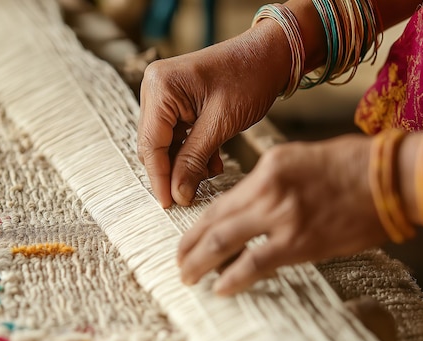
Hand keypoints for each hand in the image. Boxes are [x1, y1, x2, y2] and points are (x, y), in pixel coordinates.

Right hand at [137, 20, 289, 207]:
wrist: (271, 53)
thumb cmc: (250, 78)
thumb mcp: (221, 124)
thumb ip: (194, 160)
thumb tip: (177, 195)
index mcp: (161, 88)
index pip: (150, 144)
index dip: (159, 178)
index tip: (168, 205)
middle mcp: (155, 88)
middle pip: (153, 144)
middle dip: (173, 171)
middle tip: (190, 195)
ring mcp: (165, 93)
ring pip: (165, 143)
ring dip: (185, 162)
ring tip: (209, 173)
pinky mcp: (177, 100)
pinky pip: (177, 134)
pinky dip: (192, 151)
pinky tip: (212, 161)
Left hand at [177, 135, 389, 294]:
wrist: (392, 179)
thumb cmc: (353, 167)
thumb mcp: (301, 159)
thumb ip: (270, 182)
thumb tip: (249, 207)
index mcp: (268, 166)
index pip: (221, 201)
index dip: (198, 224)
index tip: (188, 239)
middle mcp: (267, 188)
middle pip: (214, 222)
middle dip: (190, 246)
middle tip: (179, 262)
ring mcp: (281, 215)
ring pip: (224, 242)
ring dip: (201, 262)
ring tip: (189, 276)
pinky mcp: (299, 242)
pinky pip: (255, 264)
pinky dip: (233, 278)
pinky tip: (220, 288)